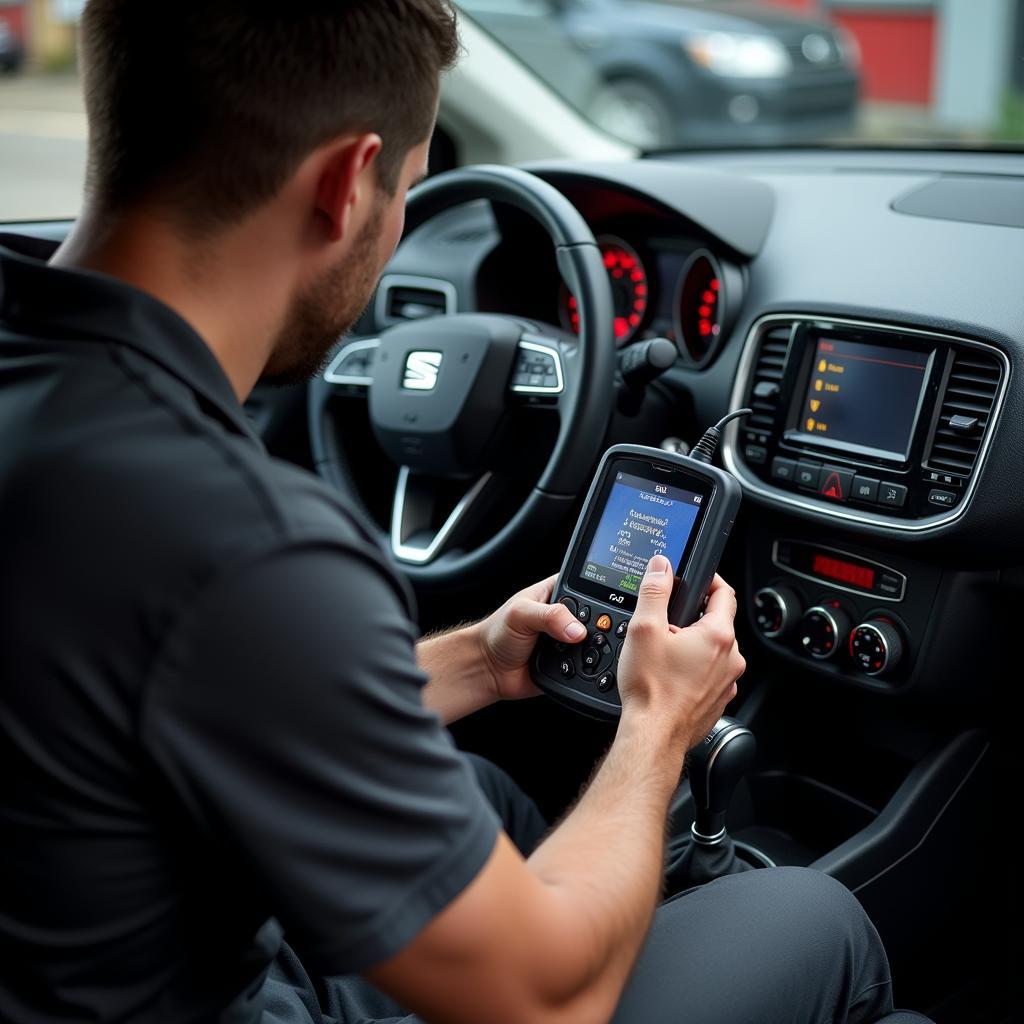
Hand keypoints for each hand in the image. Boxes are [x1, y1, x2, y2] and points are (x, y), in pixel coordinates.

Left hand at [479, 576, 588, 701]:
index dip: (600, 594)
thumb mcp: (520, 614)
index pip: (588, 586)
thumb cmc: (497, 633)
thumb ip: (549, 616)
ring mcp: (570, 640)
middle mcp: (567, 616)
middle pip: (598, 617)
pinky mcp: (571, 663)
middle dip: (598, 627)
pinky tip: (578, 667)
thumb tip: (576, 629)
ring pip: (596, 643)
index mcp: (557, 593)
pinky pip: (589, 666)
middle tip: (586, 634)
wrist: (489, 669)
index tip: (606, 605)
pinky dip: (587, 668)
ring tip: (577, 651)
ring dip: (592, 650)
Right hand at [617, 556, 744, 750]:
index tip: (696, 577)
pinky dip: (695, 669)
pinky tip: (671, 675)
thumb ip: (655, 591)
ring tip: (665, 651)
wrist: (654, 735)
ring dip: (695, 644)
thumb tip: (662, 567)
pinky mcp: (719, 700)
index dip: (709, 579)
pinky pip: (711, 674)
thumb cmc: (651, 689)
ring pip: (714, 650)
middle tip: (667, 621)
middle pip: (718, 622)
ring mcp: (728, 682)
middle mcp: (731, 658)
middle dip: (694, 616)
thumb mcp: (644, 629)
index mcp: (718, 635)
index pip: (724, 593)